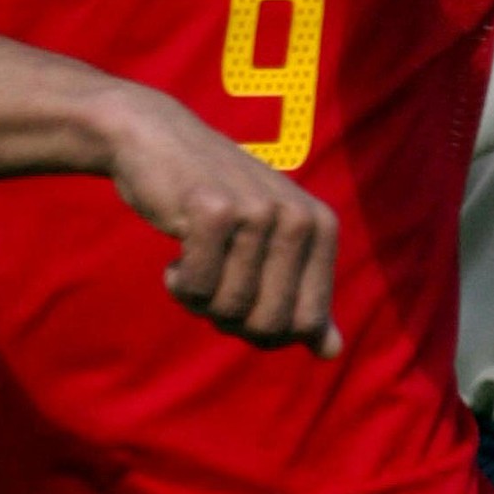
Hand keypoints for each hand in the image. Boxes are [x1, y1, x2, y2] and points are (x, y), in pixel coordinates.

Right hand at [104, 86, 341, 358]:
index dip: (266, 327)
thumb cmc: (220, 201)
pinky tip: (179, 241)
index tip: (245, 291)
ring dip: (200, 297)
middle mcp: (299, 217)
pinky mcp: (213, 209)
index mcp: (321, 226)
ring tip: (197, 255)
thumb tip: (332, 353)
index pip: (306, 324)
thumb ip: (303, 297)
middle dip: (232, 318)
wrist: (161, 140)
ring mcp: (259, 210)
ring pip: (229, 309)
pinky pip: (195, 288)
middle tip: (215, 276)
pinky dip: (178, 280)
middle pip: (269, 325)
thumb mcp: (270, 243)